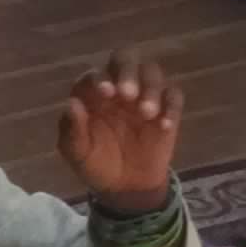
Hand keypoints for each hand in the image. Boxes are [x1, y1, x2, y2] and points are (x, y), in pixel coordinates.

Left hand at [59, 50, 184, 212]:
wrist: (125, 188)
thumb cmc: (96, 164)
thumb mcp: (77, 153)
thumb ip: (73, 130)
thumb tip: (72, 103)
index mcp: (93, 93)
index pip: (96, 73)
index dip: (101, 77)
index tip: (106, 93)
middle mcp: (118, 87)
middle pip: (126, 58)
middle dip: (128, 70)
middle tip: (129, 94)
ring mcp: (144, 96)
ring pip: (152, 73)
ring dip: (151, 88)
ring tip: (146, 113)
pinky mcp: (166, 109)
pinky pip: (174, 96)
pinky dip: (171, 106)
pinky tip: (163, 126)